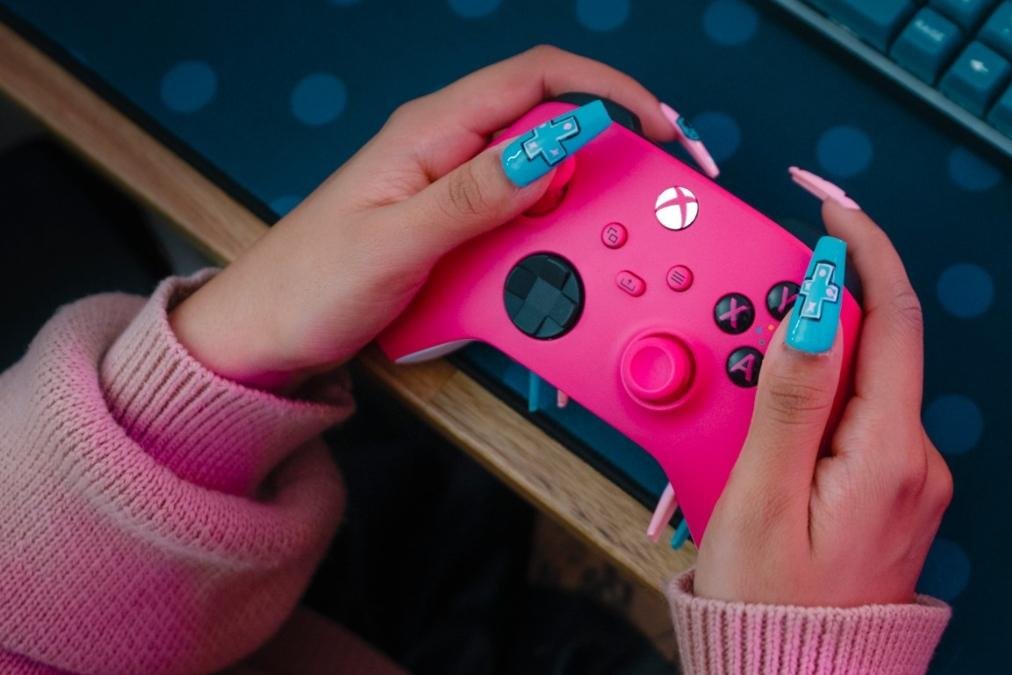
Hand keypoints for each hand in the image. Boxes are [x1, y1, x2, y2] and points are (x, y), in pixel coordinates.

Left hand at [169, 45, 673, 390]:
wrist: (264, 337)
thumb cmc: (308, 286)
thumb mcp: (396, 243)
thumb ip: (475, 197)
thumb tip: (551, 154)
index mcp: (429, 131)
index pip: (535, 78)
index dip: (605, 89)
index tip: (655, 125)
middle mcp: (445, 148)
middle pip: (548, 119)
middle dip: (609, 140)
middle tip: (656, 181)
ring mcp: (450, 186)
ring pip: (540, 170)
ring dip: (582, 193)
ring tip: (611, 226)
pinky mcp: (453, 222)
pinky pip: (520, 211)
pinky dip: (552, 227)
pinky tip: (560, 253)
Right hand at [694, 203, 952, 606]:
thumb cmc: (772, 606)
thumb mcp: (761, 495)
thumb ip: (789, 394)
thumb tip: (812, 302)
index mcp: (890, 452)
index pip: (891, 314)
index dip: (861, 245)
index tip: (827, 203)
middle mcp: (912, 458)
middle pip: (864, 346)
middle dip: (800, 324)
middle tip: (737, 345)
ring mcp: (904, 476)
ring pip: (849, 385)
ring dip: (790, 376)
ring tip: (732, 430)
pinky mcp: (885, 489)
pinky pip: (845, 424)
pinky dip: (801, 413)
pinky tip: (758, 445)